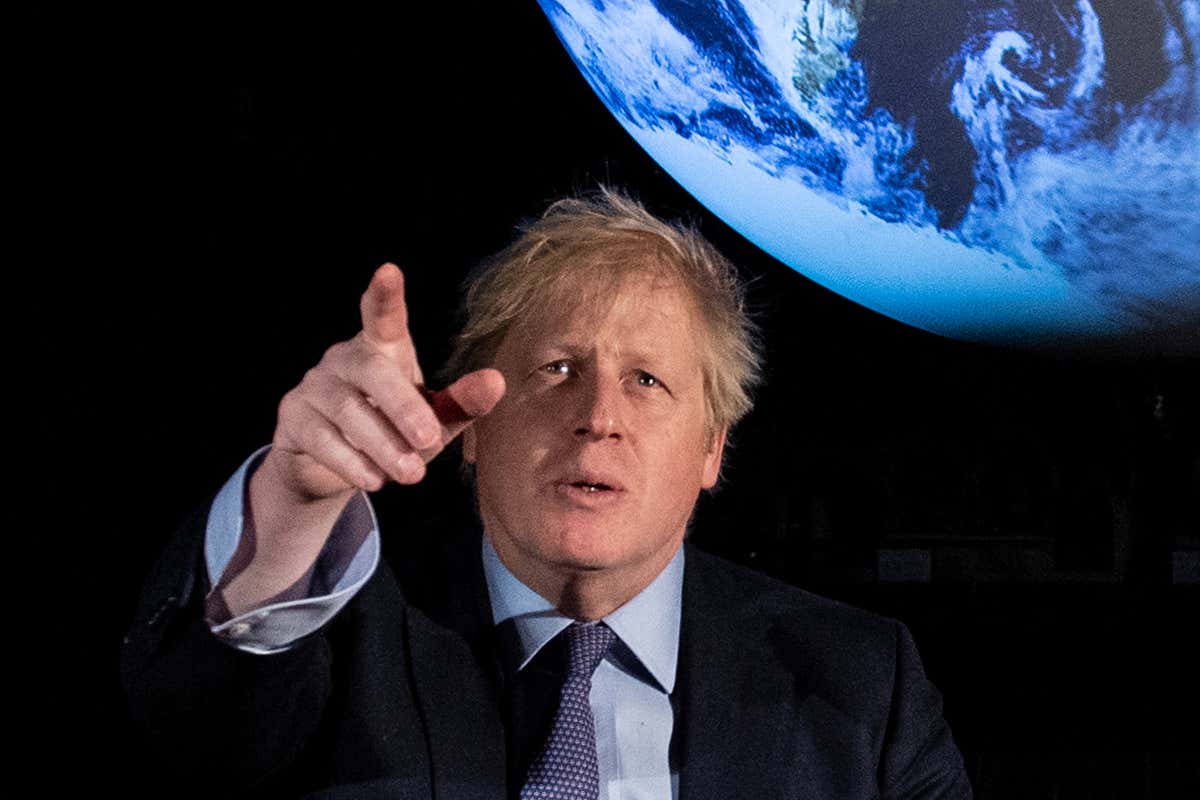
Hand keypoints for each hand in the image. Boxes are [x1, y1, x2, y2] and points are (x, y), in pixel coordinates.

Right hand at [265, 263, 504, 501]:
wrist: (332, 468)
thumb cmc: (391, 431)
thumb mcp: (430, 422)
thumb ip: (459, 404)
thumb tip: (496, 381)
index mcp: (381, 349)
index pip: (383, 317)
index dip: (385, 295)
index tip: (389, 271)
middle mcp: (345, 359)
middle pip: (372, 371)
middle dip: (403, 406)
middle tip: (428, 438)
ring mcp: (315, 386)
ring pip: (349, 411)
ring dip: (383, 445)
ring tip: (411, 474)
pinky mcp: (294, 418)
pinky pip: (323, 438)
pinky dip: (352, 463)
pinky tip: (374, 480)